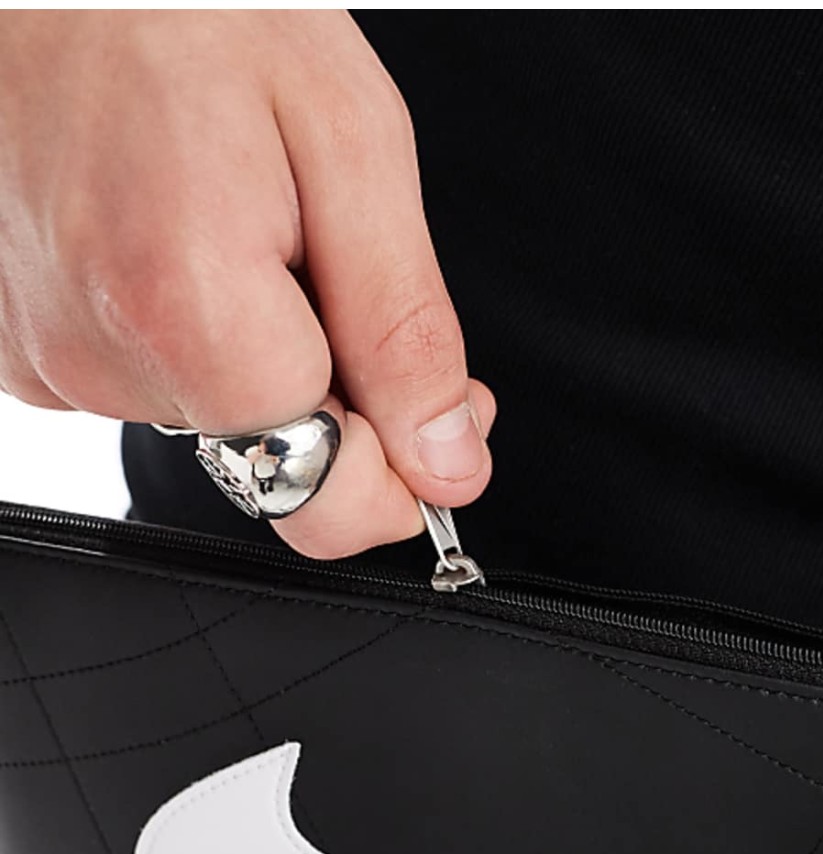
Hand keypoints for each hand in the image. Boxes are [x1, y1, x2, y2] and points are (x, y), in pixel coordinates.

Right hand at [0, 11, 493, 556]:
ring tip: (242, 222)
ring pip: (220, 424)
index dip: (408, 471)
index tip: (445, 414)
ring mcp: (53, 359)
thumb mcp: (352, 148)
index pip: (328, 500)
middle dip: (343, 397)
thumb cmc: (191, 11)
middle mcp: (103, 358)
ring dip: (264, 351)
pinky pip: (154, 384)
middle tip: (347, 275)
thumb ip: (405, 333)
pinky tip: (184, 238)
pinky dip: (194, 336)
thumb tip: (445, 463)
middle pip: (279, 464)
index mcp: (190, 314)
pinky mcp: (27, 348)